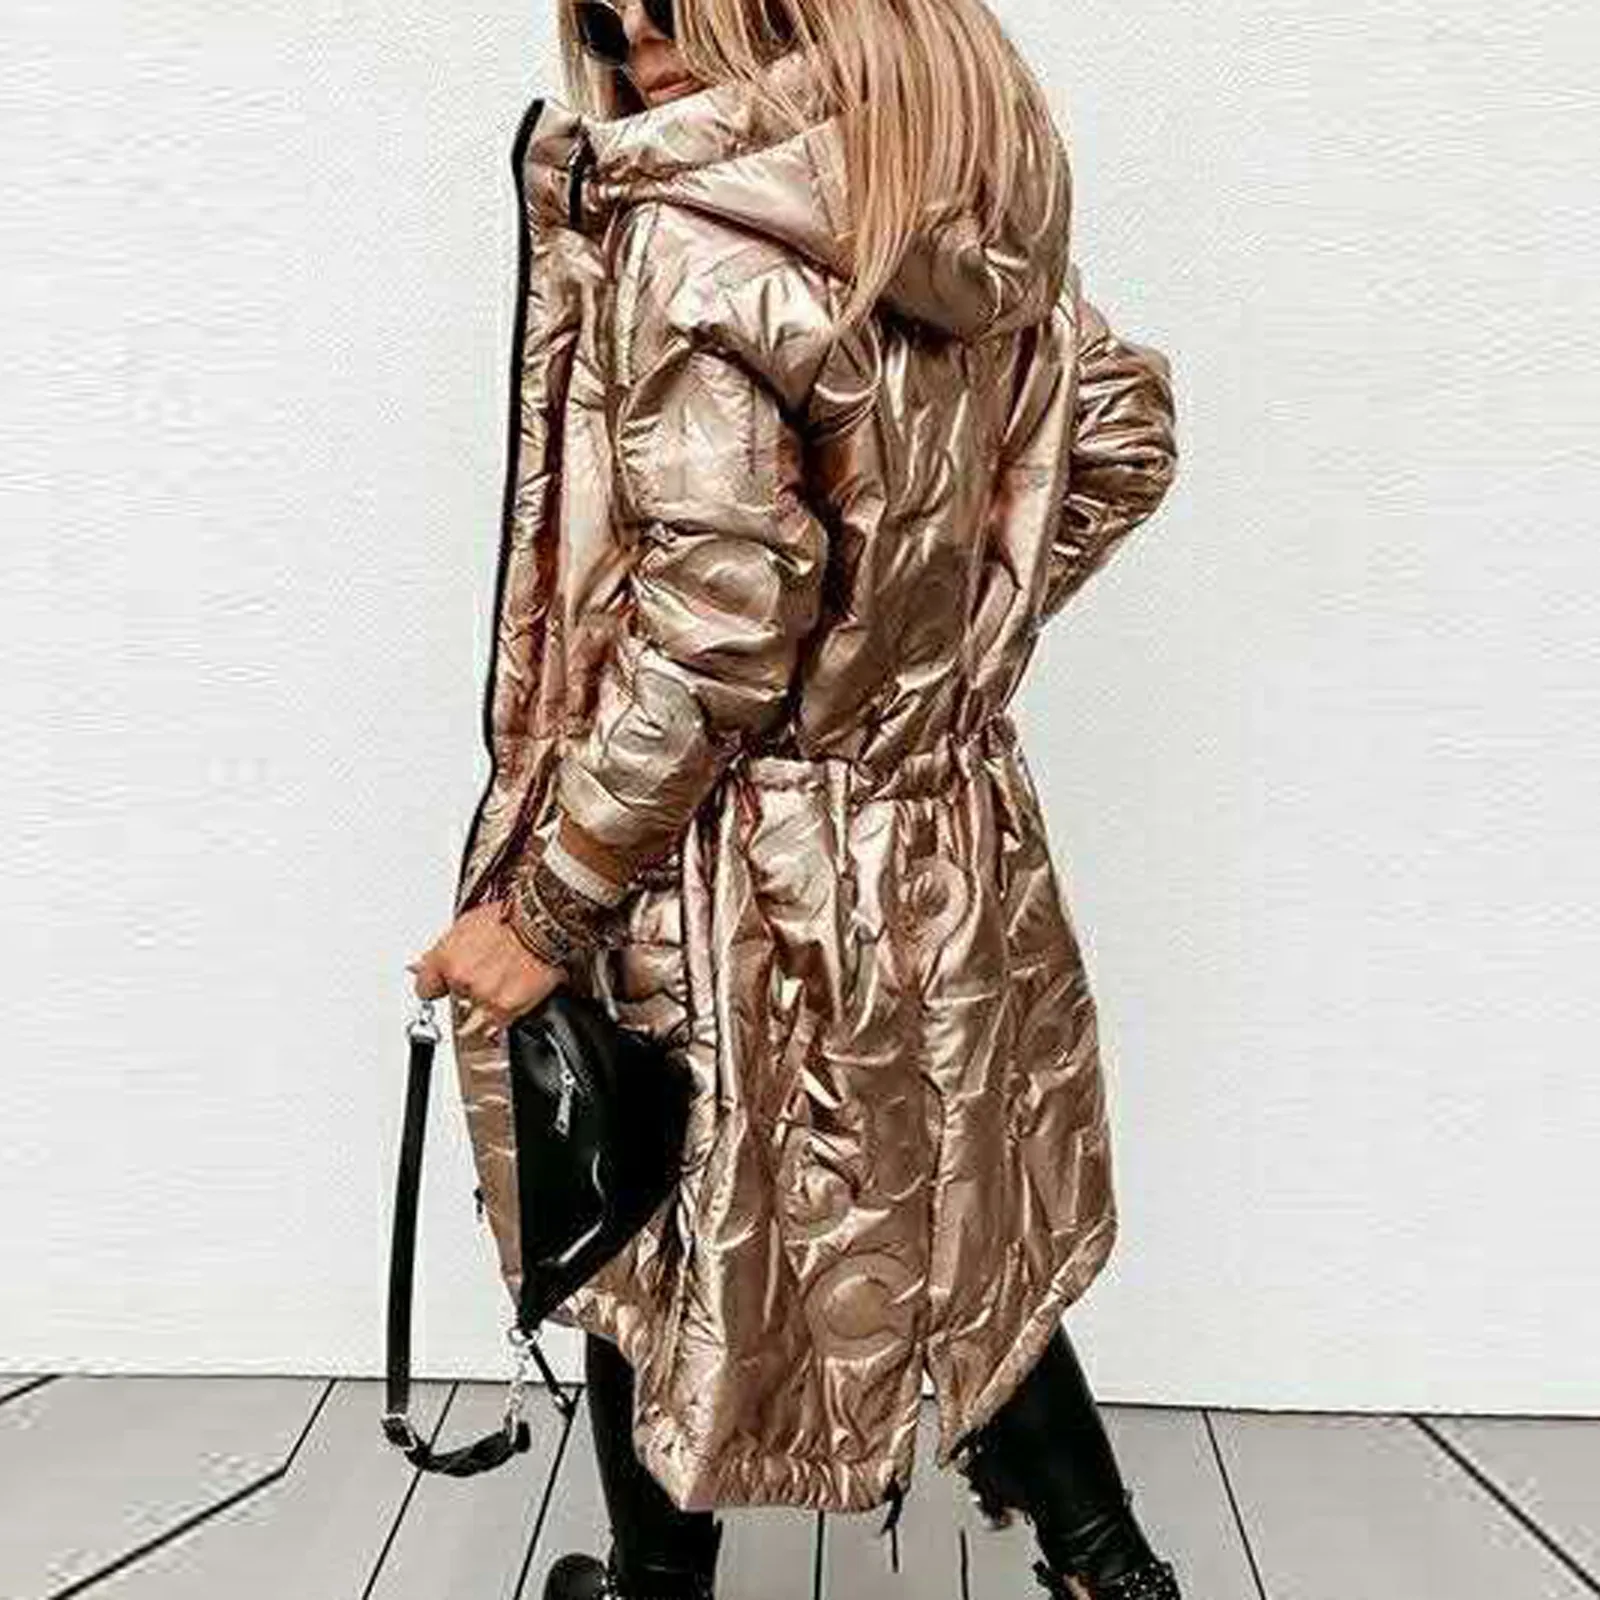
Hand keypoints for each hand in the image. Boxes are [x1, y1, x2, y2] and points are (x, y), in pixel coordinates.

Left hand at [408, 901, 566, 1032]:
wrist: (545, 922)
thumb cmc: (512, 915)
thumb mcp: (467, 924)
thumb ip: (442, 952)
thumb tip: (419, 966)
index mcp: (447, 958)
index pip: (425, 988)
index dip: (437, 986)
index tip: (443, 986)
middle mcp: (461, 980)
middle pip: (454, 1000)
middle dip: (468, 991)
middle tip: (488, 971)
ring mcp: (483, 997)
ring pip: (473, 1019)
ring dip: (484, 1006)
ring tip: (504, 981)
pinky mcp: (506, 1009)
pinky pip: (494, 1027)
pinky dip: (500, 1019)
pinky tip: (512, 996)